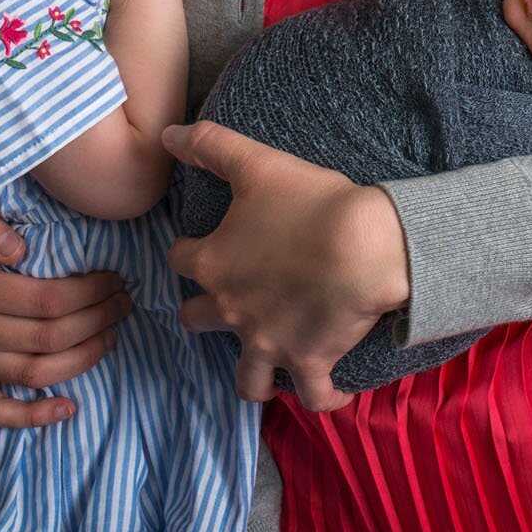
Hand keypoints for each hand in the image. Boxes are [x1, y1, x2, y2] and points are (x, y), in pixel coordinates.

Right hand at [0, 188, 131, 426]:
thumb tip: (17, 248)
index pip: (45, 301)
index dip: (89, 294)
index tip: (114, 278)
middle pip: (47, 338)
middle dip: (96, 321)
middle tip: (124, 300)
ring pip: (33, 373)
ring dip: (82, 359)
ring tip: (112, 333)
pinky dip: (31, 416)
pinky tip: (68, 408)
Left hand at [164, 121, 410, 412]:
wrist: (364, 247)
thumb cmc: (310, 203)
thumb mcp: (255, 163)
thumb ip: (209, 145)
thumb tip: (167, 133)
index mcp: (214, 263)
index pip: (178, 259)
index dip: (186, 250)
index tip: (200, 245)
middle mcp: (232, 311)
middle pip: (196, 321)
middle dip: (205, 313)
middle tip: (229, 301)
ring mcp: (269, 343)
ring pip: (246, 379)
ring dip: (253, 373)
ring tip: (265, 361)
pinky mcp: (310, 362)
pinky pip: (313, 396)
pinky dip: (322, 397)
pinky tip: (331, 391)